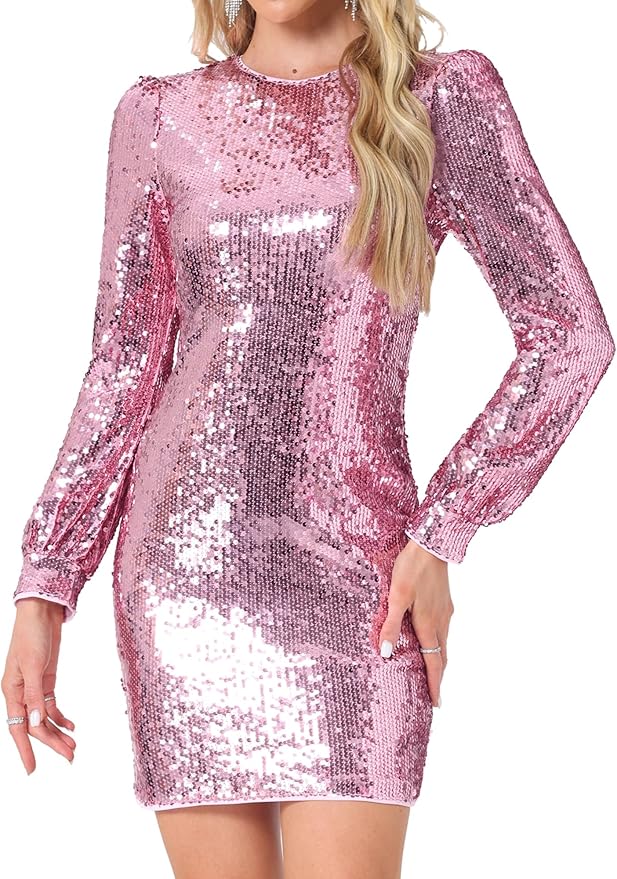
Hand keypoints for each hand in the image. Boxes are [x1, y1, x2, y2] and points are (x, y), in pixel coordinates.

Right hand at [2, 598, 75, 773]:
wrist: (42, 611)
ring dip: (58, 732)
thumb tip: (36, 724)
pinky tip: (72, 726)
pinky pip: (51, 705)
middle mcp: (21, 692)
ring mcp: (34, 686)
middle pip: (35, 725)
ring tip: (74, 746)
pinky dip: (61, 717)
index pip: (18, 727)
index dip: (25, 750)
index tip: (32, 770)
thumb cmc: (32, 634)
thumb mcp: (34, 665)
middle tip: (70, 756)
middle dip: (51, 743)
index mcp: (11, 690)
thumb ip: (34, 695)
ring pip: (45, 717)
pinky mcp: (46, 680)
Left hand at [378, 539, 453, 707]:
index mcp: (429, 623)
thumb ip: (392, 624)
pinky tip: (431, 638)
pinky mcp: (444, 600)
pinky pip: (443, 629)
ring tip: (432, 671)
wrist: (431, 543)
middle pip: (442, 655)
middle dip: (438, 676)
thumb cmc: (411, 568)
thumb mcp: (396, 596)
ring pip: (444, 642)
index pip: (434, 662)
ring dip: (439, 659)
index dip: (435, 684)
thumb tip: (387, 653)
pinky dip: (439, 642)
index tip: (436, 703)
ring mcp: (445, 610)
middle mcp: (441, 620)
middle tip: (435, 694)